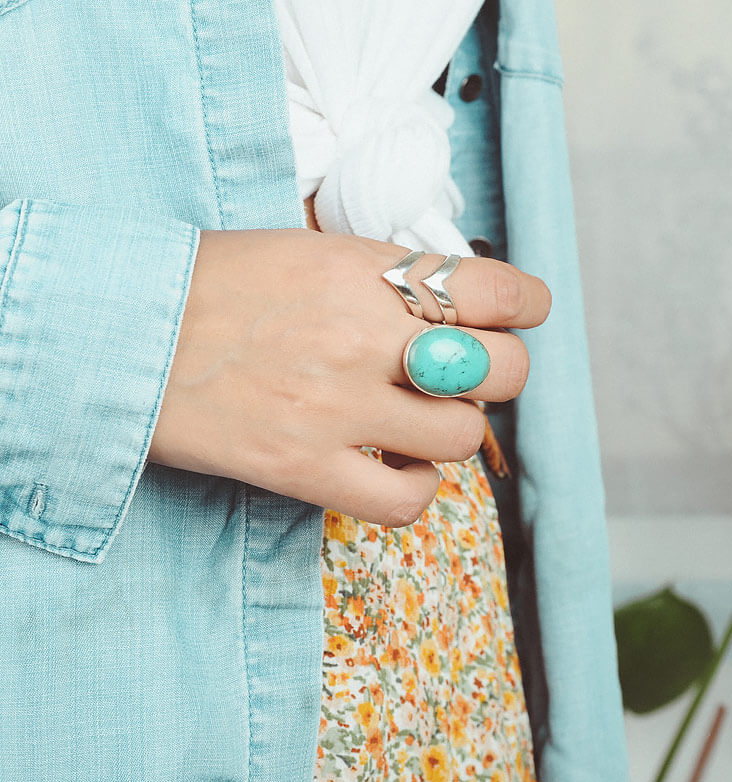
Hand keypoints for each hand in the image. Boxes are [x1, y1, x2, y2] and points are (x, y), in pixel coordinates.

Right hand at [148, 229, 549, 525]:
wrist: (127, 334)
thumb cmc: (214, 285)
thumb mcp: (308, 252)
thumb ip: (383, 278)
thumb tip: (446, 304)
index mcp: (367, 272)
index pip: (497, 293)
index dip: (524, 308)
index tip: (518, 317)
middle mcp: (364, 337)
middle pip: (500, 371)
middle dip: (498, 374)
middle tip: (465, 375)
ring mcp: (338, 407)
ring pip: (462, 437)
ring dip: (451, 431)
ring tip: (416, 422)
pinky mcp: (305, 468)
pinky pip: (405, 500)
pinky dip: (415, 489)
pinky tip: (396, 468)